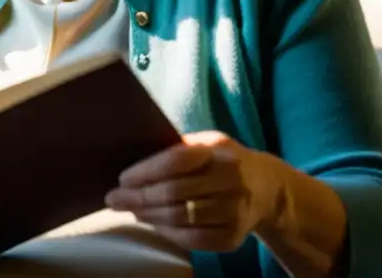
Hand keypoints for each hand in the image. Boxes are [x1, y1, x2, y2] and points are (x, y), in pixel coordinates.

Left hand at [104, 131, 284, 252]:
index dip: (146, 171)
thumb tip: (135, 161)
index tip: (123, 178)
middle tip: (114, 199)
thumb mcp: (208, 143)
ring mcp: (234, 211)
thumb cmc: (223, 160)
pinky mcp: (233, 237)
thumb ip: (179, 148)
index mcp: (219, 151)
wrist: (268, 188)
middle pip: (175, 193)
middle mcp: (230, 180)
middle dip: (139, 197)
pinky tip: (153, 224)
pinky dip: (168, 233)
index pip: (177, 160)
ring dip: (149, 216)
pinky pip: (193, 240)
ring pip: (181, 218)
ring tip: (130, 210)